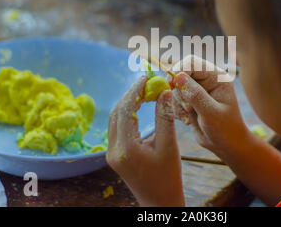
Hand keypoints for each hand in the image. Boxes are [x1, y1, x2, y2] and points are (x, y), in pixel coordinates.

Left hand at [106, 76, 184, 206]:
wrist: (159, 202)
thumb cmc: (168, 177)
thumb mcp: (169, 146)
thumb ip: (165, 117)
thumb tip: (164, 92)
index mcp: (126, 148)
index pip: (126, 110)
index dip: (135, 91)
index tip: (146, 78)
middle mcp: (113, 150)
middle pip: (117, 112)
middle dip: (130, 95)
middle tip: (146, 82)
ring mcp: (111, 153)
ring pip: (115, 119)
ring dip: (127, 103)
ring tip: (144, 91)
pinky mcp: (114, 155)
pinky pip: (117, 127)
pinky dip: (126, 114)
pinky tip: (138, 107)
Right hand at [168, 56, 249, 161]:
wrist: (226, 145)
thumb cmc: (225, 129)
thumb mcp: (211, 113)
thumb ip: (196, 95)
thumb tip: (179, 77)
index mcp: (216, 77)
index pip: (192, 62)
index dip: (179, 70)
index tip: (171, 85)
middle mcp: (206, 79)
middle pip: (180, 72)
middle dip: (178, 90)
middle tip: (186, 107)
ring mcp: (197, 89)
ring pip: (175, 87)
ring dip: (178, 102)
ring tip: (190, 115)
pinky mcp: (189, 100)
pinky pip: (174, 98)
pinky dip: (176, 109)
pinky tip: (188, 119)